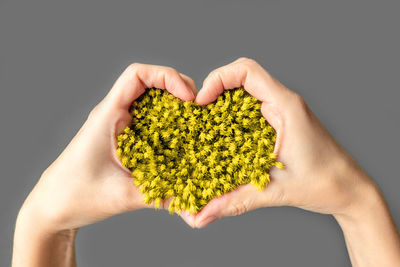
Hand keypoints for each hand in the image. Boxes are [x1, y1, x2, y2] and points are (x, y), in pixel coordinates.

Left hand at [12, 63, 195, 265]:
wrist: (53, 207)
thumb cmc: (76, 195)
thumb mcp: (122, 196)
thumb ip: (161, 198)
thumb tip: (196, 208)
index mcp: (108, 115)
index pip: (137, 74)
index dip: (167, 77)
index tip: (188, 97)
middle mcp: (113, 114)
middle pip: (149, 83)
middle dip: (177, 89)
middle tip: (198, 110)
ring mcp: (118, 126)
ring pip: (150, 101)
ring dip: (174, 107)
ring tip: (194, 123)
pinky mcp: (123, 139)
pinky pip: (149, 122)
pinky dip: (167, 125)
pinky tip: (180, 142)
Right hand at [181, 57, 377, 227]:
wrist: (351, 190)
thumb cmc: (325, 183)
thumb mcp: (275, 191)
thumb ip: (235, 201)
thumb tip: (201, 217)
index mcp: (286, 107)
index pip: (247, 71)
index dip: (218, 79)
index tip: (201, 102)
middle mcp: (284, 103)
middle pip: (242, 77)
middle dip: (215, 89)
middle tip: (198, 113)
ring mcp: (283, 112)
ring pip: (246, 92)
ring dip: (223, 103)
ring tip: (204, 123)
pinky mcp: (281, 123)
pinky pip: (252, 109)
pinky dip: (233, 116)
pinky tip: (222, 136)